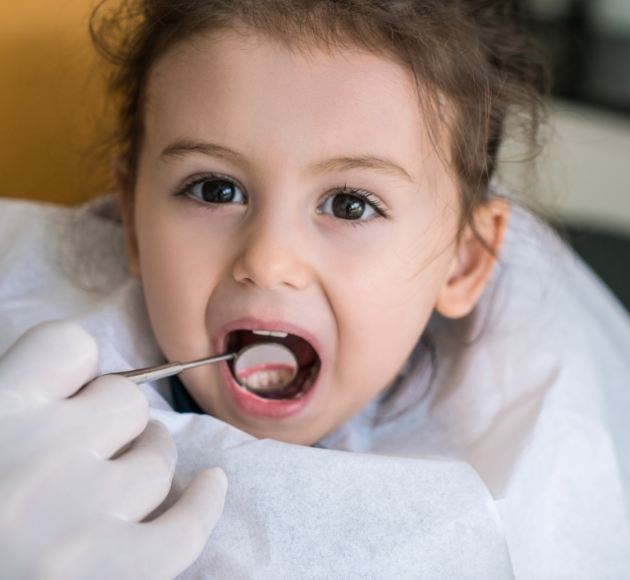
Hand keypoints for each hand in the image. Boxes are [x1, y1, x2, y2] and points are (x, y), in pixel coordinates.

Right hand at [0, 321, 226, 579]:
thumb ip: (10, 410)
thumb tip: (63, 391)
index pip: (68, 345)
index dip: (75, 368)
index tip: (71, 392)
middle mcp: (39, 452)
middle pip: (123, 401)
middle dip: (113, 421)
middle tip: (92, 447)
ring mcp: (79, 516)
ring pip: (155, 457)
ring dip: (148, 462)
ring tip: (125, 479)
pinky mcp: (112, 575)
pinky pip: (185, 526)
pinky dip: (203, 504)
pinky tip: (209, 486)